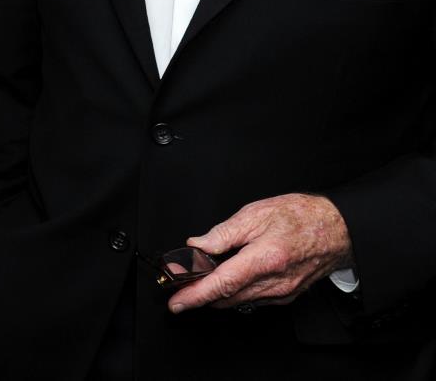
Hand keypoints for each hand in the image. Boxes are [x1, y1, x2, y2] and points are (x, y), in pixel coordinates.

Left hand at [168, 194, 353, 313]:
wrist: (336, 230)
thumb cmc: (300, 217)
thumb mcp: (256, 213)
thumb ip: (223, 233)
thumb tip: (198, 246)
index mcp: (264, 259)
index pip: (222, 284)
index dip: (196, 295)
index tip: (177, 301)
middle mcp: (274, 283)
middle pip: (227, 297)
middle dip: (200, 295)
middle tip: (179, 285)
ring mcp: (281, 293)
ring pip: (239, 300)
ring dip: (216, 294)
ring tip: (197, 281)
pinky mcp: (286, 296)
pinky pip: (253, 299)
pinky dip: (234, 292)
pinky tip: (225, 280)